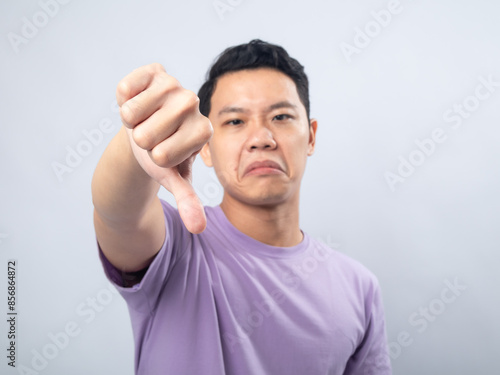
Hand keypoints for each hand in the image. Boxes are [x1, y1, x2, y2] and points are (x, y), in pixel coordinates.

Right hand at [116, 63, 212, 232]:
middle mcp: (194, 103)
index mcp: (203, 131)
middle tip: (151, 135)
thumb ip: (187, 200)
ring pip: (131, 113)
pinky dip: (122, 99)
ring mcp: (174, 84)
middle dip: (140, 142)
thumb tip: (199, 229)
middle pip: (146, 135)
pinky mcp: (154, 70)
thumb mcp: (173, 177)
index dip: (154, 159)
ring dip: (129, 122)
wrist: (147, 128)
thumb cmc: (163, 154)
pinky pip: (125, 88)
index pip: (163, 156)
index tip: (163, 152)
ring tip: (143, 119)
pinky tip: (136, 100)